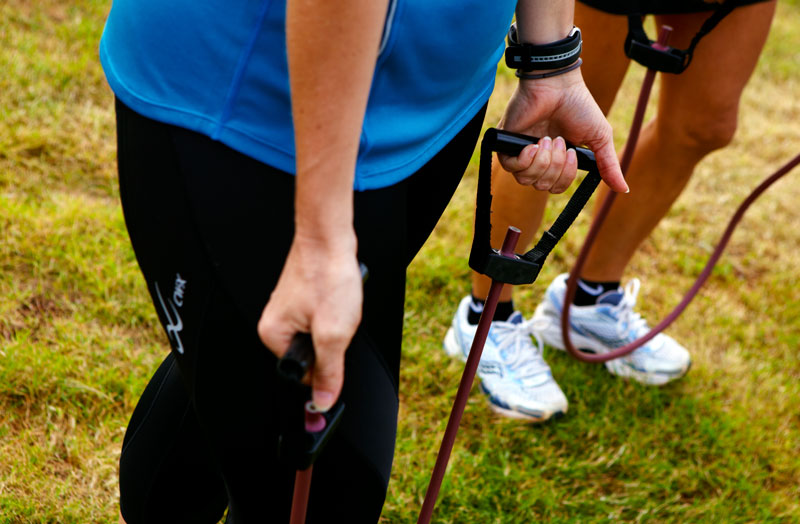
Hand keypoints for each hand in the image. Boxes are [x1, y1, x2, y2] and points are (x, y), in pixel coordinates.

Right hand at [258, 231, 361, 410]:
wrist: (330, 237)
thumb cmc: (327, 275)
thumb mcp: (333, 333)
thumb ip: (328, 371)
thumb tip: (323, 401)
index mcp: (273, 335)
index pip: (301, 373)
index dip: (325, 366)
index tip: (337, 349)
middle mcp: (276, 323)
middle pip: (311, 354)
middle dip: (332, 342)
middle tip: (338, 319)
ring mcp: (289, 309)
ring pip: (320, 335)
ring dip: (336, 325)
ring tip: (338, 304)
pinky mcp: (303, 298)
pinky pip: (323, 318)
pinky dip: (336, 311)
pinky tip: (338, 297)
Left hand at [497, 68, 627, 193]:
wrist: (558, 85)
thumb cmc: (578, 106)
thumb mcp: (599, 138)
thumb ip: (608, 165)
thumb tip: (623, 189)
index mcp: (557, 160)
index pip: (556, 187)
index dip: (565, 177)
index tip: (572, 153)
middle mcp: (538, 159)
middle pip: (542, 185)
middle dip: (555, 166)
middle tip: (560, 141)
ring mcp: (520, 152)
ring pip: (526, 180)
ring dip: (543, 161)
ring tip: (548, 139)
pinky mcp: (506, 144)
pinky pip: (511, 168)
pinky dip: (525, 160)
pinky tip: (533, 145)